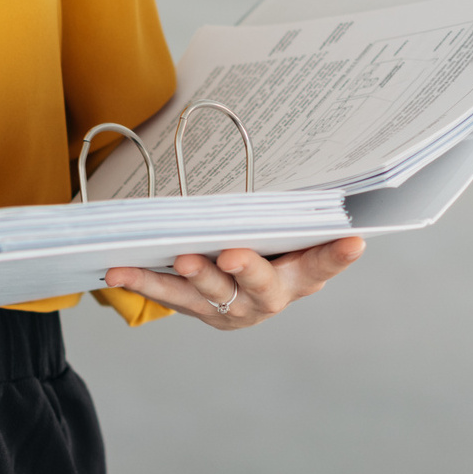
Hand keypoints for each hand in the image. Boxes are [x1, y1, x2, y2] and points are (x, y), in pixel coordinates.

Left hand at [103, 237, 364, 329]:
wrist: (239, 286)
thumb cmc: (268, 246)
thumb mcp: (283, 232)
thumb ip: (288, 215)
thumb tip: (307, 164)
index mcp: (299, 275)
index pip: (323, 264)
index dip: (337, 256)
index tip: (353, 240)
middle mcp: (268, 298)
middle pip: (261, 287)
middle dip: (246, 270)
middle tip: (232, 257)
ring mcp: (232, 309)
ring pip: (210, 295)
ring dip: (191, 277)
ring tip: (179, 259)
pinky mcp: (198, 310)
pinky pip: (169, 295)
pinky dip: (144, 280)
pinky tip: (119, 270)